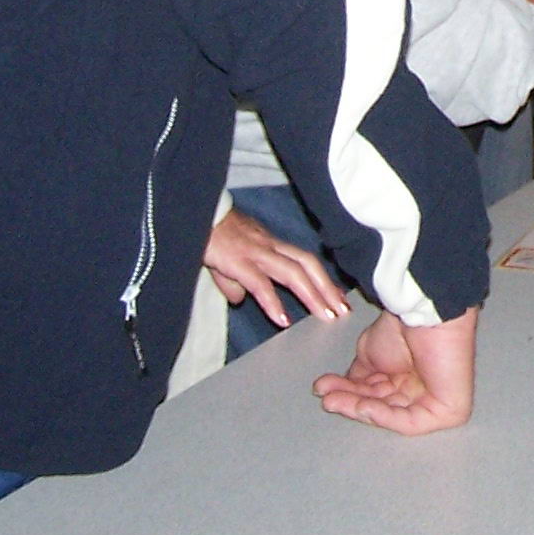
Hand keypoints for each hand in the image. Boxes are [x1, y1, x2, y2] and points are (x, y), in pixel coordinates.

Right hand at [203, 207, 348, 330]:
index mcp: (269, 243)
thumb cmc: (208, 233)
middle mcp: (268, 245)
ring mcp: (255, 252)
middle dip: (327, 288)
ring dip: (312, 296)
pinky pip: (261, 284)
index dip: (323, 278)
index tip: (337, 297)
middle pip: (307, 264)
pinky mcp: (238, 261)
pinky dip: (274, 302)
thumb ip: (235, 280)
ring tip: (325, 316)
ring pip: (293, 273)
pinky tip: (283, 320)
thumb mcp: (227, 259)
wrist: (191, 213)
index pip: (304, 260)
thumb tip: (239, 299)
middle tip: (342, 311)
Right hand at [314, 307, 477, 434]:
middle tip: (326, 398)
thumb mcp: (369, 354)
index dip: (348, 392)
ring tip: (334, 400)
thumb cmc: (404, 324)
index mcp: (406, 375)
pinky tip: (363, 405)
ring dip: (360, 410)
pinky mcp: (449, 411)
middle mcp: (421, 389)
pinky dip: (385, 417)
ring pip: (392, 417)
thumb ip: (358, 379)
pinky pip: (411, 422)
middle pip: (381, 406)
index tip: (322, 388)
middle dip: (350, 402)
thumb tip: (343, 391)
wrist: (426, 311)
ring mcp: (436, 401)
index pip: (374, 393)